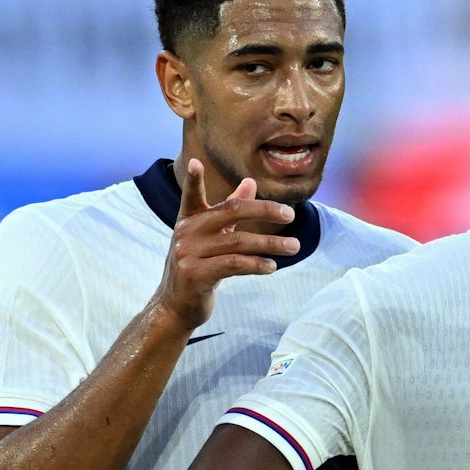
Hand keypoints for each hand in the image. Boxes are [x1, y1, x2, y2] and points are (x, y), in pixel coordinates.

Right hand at [152, 158, 298, 329]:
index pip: (191, 196)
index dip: (192, 179)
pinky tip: (271, 266)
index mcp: (189, 220)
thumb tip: (251, 182)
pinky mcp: (195, 275)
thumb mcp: (212, 238)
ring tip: (294, 247)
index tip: (196, 163)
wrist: (175, 307)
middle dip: (264, 211)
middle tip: (290, 214)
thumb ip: (230, 211)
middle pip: (231, 211)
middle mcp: (186, 233)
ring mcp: (188, 254)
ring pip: (239, 242)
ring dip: (271, 244)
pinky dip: (257, 264)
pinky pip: (234, 264)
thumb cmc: (198, 268)